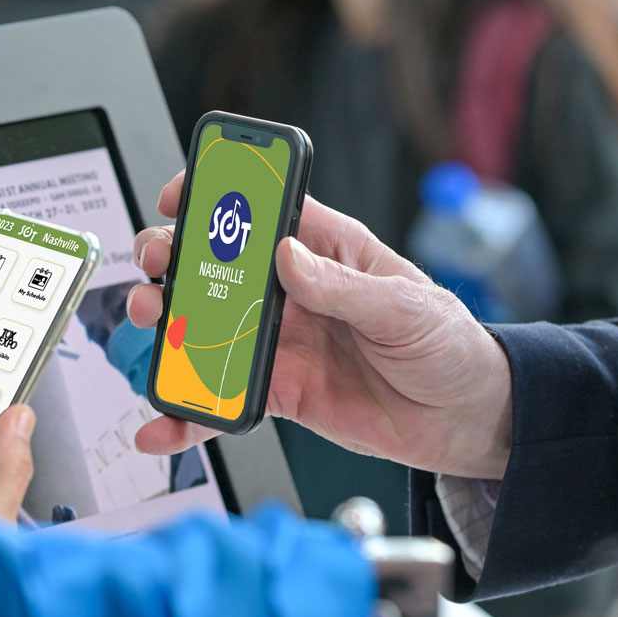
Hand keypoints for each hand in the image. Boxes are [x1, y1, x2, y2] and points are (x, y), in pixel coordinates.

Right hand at [127, 174, 513, 478]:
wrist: (467, 419)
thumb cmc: (449, 344)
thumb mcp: (405, 305)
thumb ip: (344, 287)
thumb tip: (289, 257)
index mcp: (326, 249)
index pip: (262, 207)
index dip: (216, 193)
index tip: (179, 196)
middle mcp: (294, 289)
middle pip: (216, 263)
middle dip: (174, 257)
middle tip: (157, 266)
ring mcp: (280, 339)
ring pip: (206, 325)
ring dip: (168, 325)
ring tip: (150, 325)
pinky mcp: (279, 390)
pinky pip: (223, 396)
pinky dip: (190, 412)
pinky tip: (162, 423)